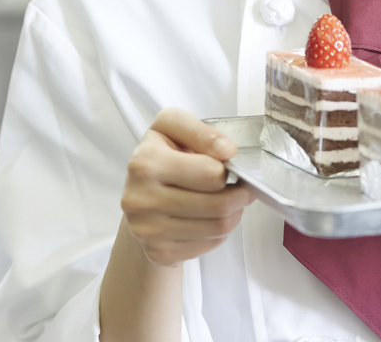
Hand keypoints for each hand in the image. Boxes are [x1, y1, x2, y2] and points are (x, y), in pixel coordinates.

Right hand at [121, 107, 254, 266]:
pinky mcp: (158, 252)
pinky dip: (219, 231)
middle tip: (241, 188)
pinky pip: (209, 244)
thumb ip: (201, 132)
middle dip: (239, 195)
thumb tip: (226, 151)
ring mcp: (148, 230)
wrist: (138, 195)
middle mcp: (141, 199)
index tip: (229, 166)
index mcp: (145, 162)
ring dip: (233, 213)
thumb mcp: (174, 128)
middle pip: (218, 204)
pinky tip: (210, 218)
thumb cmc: (161, 157)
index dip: (228, 169)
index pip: (210, 173)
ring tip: (229, 201)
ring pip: (218, 226)